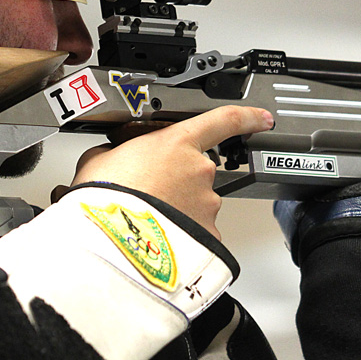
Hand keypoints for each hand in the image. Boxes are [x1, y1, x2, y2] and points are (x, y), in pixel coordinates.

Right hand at [62, 105, 273, 238]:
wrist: (111, 242)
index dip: (248, 117)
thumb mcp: (98, 161)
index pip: (224, 121)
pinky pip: (198, 232)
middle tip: (146, 194)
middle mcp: (200, 170)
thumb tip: (107, 157)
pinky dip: (183, 236)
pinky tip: (159, 240)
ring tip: (147, 219)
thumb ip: (112, 153)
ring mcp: (207, 204)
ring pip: (197, 204)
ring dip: (178, 209)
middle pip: (196, 172)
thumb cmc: (105, 200)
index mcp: (176, 143)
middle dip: (176, 182)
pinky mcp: (208, 235)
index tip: (262, 118)